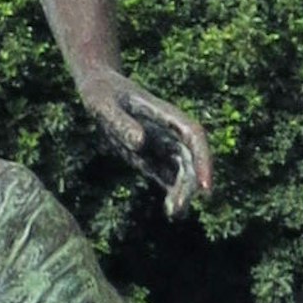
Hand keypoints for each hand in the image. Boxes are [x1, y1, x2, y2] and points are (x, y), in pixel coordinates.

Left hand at [81, 66, 214, 213]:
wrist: (98, 89)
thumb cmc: (102, 92)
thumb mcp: (104, 105)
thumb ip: (121, 123)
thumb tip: (141, 141)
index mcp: (165, 114)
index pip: (193, 136)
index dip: (203, 159)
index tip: (205, 184)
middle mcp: (169, 131)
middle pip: (190, 159)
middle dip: (190, 184)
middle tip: (179, 208)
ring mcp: (162, 145)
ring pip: (182, 171)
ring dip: (183, 192)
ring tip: (175, 214)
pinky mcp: (151, 157)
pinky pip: (168, 177)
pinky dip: (173, 192)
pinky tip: (172, 212)